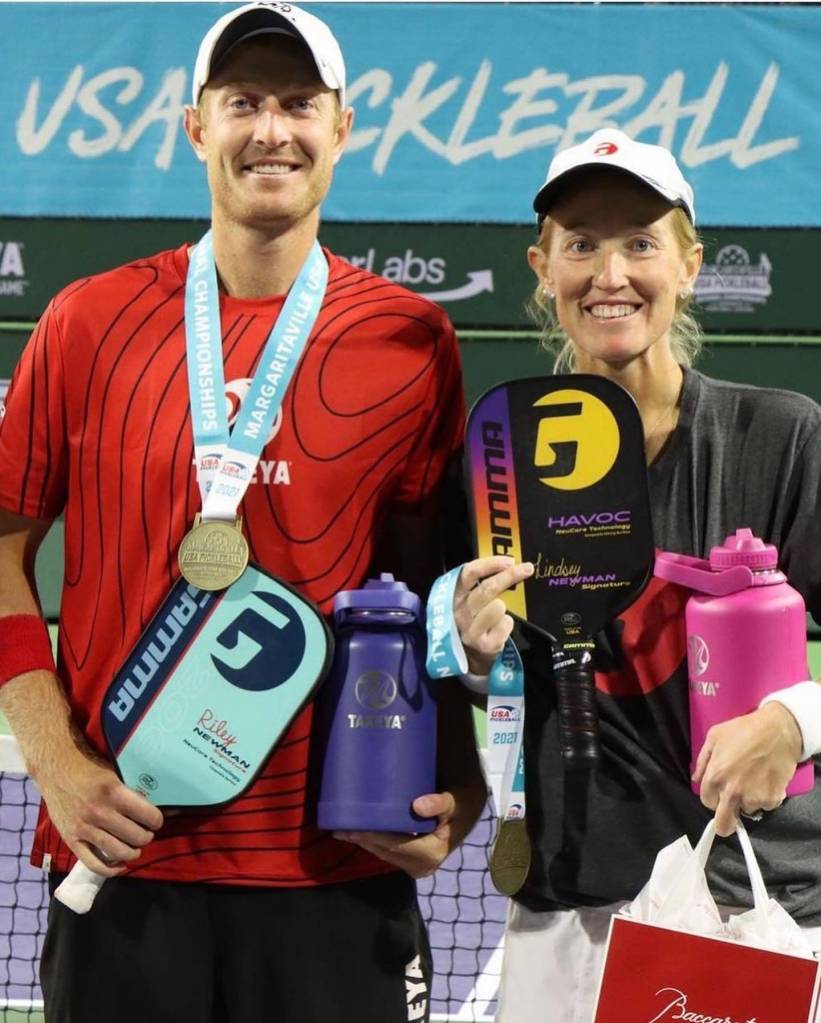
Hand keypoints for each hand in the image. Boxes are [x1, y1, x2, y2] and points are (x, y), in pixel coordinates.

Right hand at [35, 746, 163, 875]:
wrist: (55, 769)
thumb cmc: (88, 768)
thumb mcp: (113, 773)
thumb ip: (129, 792)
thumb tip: (153, 806)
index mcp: (113, 792)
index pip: (147, 815)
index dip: (157, 820)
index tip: (156, 821)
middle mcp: (99, 812)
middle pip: (135, 836)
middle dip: (146, 837)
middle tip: (146, 834)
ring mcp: (84, 828)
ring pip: (118, 852)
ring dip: (133, 853)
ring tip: (136, 848)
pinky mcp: (71, 840)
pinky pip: (93, 863)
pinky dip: (109, 869)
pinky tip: (120, 865)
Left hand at [334, 784, 484, 878]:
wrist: (468, 813)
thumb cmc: (461, 804)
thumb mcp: (454, 801)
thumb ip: (439, 803)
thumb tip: (418, 806)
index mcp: (431, 854)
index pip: (394, 846)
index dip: (373, 837)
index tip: (353, 827)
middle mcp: (424, 866)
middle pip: (386, 852)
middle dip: (363, 841)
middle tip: (339, 829)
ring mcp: (419, 867)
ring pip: (385, 855)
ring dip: (365, 844)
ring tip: (343, 831)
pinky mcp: (414, 863)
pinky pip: (390, 854)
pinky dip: (374, 844)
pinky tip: (361, 835)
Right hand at [452, 557, 533, 674]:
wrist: (469, 657)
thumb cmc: (473, 621)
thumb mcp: (468, 601)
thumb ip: (480, 583)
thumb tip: (508, 564)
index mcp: (454, 595)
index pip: (469, 573)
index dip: (490, 564)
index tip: (509, 561)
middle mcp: (459, 612)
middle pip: (487, 588)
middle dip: (510, 576)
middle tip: (527, 568)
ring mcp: (470, 630)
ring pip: (498, 607)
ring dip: (504, 608)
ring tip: (498, 615)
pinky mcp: (484, 645)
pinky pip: (506, 624)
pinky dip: (507, 624)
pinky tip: (499, 630)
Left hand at [692, 702, 802, 836]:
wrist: (777, 731)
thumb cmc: (744, 730)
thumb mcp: (714, 737)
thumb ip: (703, 761)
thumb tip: (696, 778)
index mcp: (715, 777)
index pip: (707, 802)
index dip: (712, 798)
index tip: (718, 795)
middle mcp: (732, 791)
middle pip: (724, 824)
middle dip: (725, 824)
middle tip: (729, 818)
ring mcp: (753, 797)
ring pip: (747, 811)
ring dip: (748, 801)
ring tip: (753, 780)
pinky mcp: (772, 799)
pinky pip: (766, 806)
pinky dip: (766, 797)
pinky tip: (766, 780)